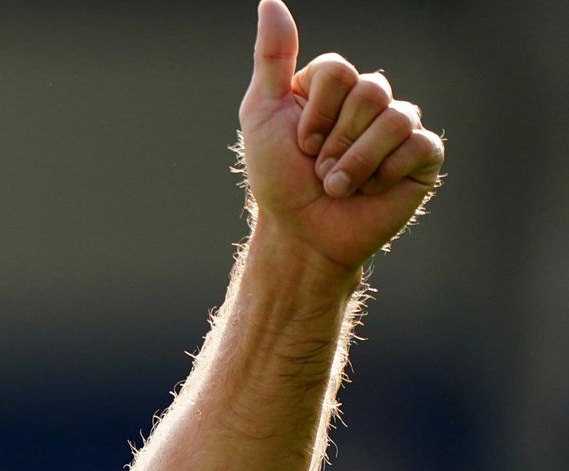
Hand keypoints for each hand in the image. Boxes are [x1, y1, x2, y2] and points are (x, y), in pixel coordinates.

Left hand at [237, 0, 443, 274]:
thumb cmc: (277, 178)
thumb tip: (270, 1)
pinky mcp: (422, 158)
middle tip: (319, 167)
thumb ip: (272, 58)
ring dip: (355, 161)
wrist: (301, 233)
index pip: (339, 70)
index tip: (298, 143)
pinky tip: (370, 190)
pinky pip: (418, 145)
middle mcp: (371, 101)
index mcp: (334, 87)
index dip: (315, 112)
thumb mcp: (262, 114)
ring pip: (396, 117)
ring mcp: (400, 128)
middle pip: (370, 90)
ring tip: (337, 185)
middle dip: (335, 139)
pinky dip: (383, 173)